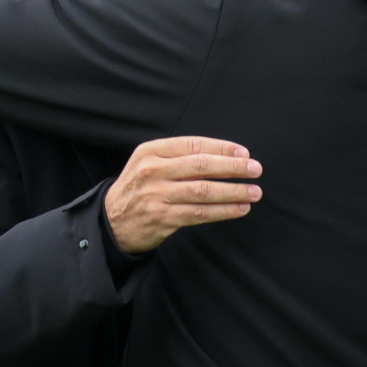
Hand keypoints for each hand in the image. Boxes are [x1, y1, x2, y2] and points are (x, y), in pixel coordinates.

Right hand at [105, 136, 261, 252]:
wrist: (111, 221)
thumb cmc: (139, 187)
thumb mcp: (149, 162)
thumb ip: (178, 156)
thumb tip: (224, 156)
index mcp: (152, 151)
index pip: (194, 145)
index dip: (222, 148)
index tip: (244, 153)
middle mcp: (153, 171)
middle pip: (201, 166)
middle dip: (233, 167)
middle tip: (255, 170)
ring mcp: (157, 196)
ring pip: (203, 191)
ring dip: (233, 191)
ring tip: (254, 192)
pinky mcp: (163, 218)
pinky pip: (200, 214)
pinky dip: (223, 211)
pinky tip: (239, 209)